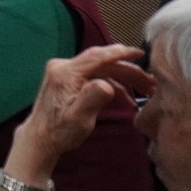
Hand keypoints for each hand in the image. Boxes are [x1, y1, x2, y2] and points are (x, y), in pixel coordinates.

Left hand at [3, 44, 152, 184]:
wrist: (41, 138)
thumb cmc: (59, 131)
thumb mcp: (79, 118)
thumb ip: (92, 99)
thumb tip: (106, 84)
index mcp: (65, 73)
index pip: (97, 56)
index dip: (120, 52)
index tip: (140, 53)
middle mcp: (63, 67)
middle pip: (102, 63)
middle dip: (128, 71)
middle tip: (150, 83)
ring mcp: (64, 72)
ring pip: (100, 69)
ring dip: (122, 79)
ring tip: (145, 91)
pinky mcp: (67, 79)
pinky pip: (94, 76)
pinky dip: (110, 85)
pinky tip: (125, 99)